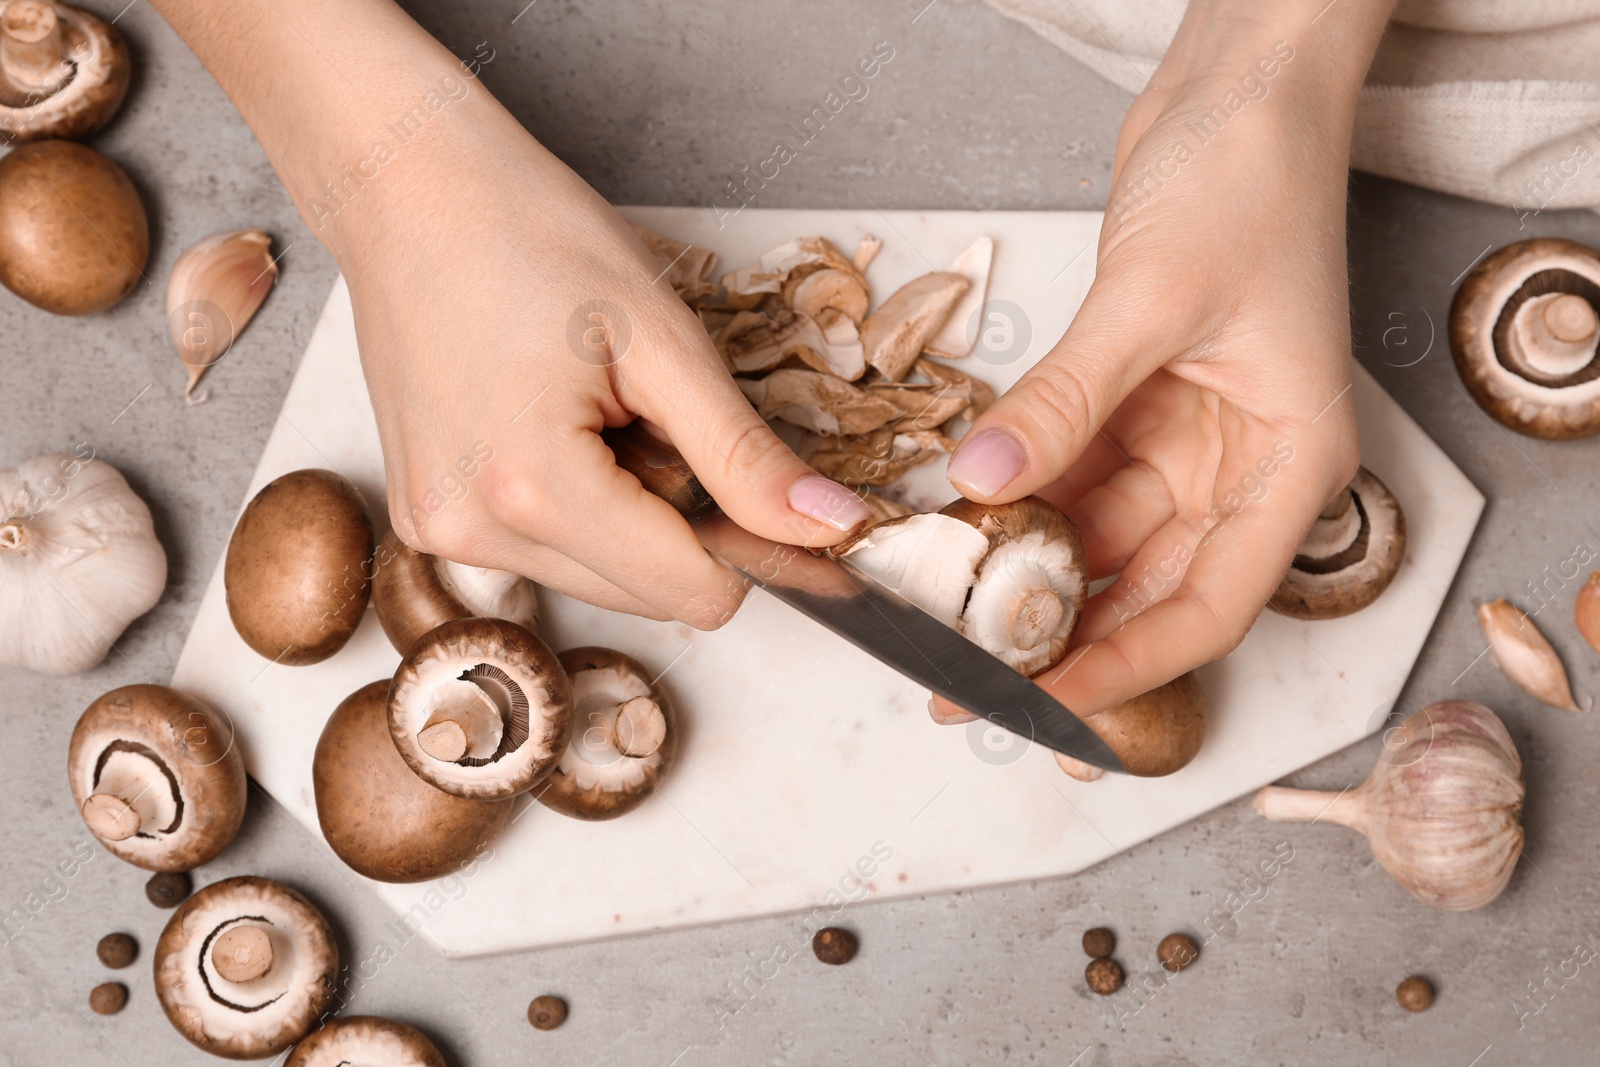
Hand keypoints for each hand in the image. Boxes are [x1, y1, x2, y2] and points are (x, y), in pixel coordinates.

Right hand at [341, 115, 871, 625]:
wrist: (409, 192)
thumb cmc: (528, 234)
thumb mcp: (663, 338)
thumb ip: (746, 453)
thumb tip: (828, 526)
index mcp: (534, 490)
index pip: (693, 595)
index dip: (752, 547)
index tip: (766, 486)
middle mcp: (474, 533)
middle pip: (649, 597)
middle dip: (682, 524)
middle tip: (655, 416)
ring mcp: (439, 534)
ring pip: (599, 580)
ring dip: (628, 516)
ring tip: (596, 413)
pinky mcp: (426, 523)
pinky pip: (543, 553)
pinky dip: (576, 508)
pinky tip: (554, 426)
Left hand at [933, 3, 1391, 739]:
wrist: (1242, 91)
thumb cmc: (1249, 179)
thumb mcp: (1151, 301)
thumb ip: (1065, 401)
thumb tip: (984, 481)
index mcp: (1290, 463)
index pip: (1208, 606)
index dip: (1125, 665)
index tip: (1042, 698)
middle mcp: (1241, 466)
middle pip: (1145, 584)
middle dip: (1057, 629)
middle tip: (963, 667)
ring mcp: (1187, 436)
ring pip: (1097, 532)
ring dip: (1023, 562)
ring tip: (943, 599)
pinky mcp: (1136, 400)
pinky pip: (1070, 470)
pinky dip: (1017, 492)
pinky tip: (958, 516)